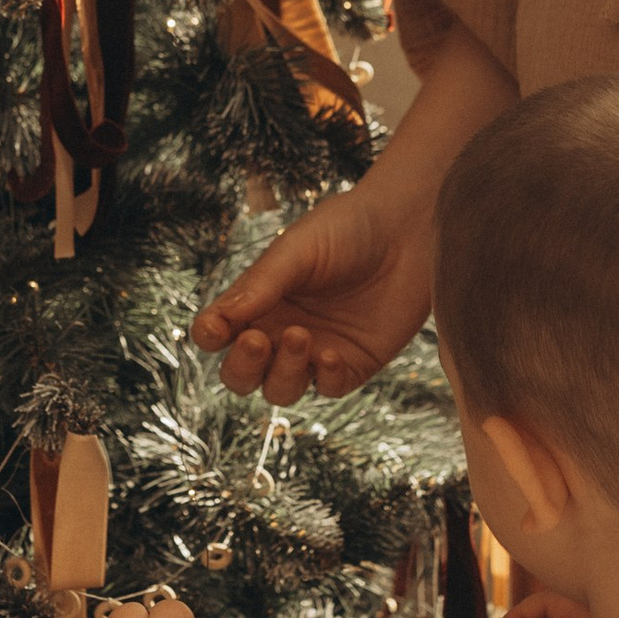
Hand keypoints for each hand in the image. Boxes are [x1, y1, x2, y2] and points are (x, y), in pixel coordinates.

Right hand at [192, 176, 436, 401]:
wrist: (408, 227)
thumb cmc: (347, 228)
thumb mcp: (298, 249)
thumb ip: (260, 285)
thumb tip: (219, 320)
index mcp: (258, 302)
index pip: (218, 334)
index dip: (211, 337)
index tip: (217, 330)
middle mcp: (281, 332)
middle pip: (242, 376)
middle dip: (243, 367)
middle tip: (258, 341)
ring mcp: (316, 352)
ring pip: (281, 389)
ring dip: (284, 372)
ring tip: (303, 336)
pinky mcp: (354, 364)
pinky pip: (329, 389)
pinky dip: (325, 377)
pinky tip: (332, 354)